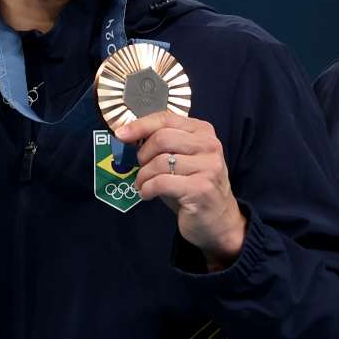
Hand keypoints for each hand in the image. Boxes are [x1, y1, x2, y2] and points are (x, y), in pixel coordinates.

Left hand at [114, 111, 246, 270]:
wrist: (218, 220)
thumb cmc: (192, 186)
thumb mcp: (180, 159)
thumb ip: (161, 144)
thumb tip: (126, 136)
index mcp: (203, 131)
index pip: (166, 119)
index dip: (140, 125)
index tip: (120, 134)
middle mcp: (209, 145)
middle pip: (161, 138)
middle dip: (143, 155)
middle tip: (141, 169)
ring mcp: (208, 167)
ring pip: (159, 162)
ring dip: (143, 176)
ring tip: (143, 185)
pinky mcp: (201, 189)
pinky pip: (161, 183)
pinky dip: (147, 189)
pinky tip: (148, 194)